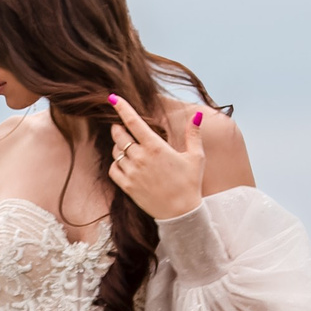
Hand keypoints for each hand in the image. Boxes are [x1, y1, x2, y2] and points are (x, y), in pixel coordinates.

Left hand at [105, 95, 204, 219]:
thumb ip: (194, 134)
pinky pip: (112, 169)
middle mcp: (140, 158)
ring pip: (115, 152)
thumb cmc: (190, 184)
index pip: (133, 122)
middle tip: (122, 128)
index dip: (122, 107)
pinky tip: (124, 164)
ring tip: (128, 148)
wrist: (181, 213)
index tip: (112, 97)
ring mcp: (132, 173)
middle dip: (118, 128)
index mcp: (156, 147)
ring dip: (118, 147)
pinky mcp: (127, 186)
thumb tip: (198, 115)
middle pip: (119, 135)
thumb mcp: (196, 157)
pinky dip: (115, 164)